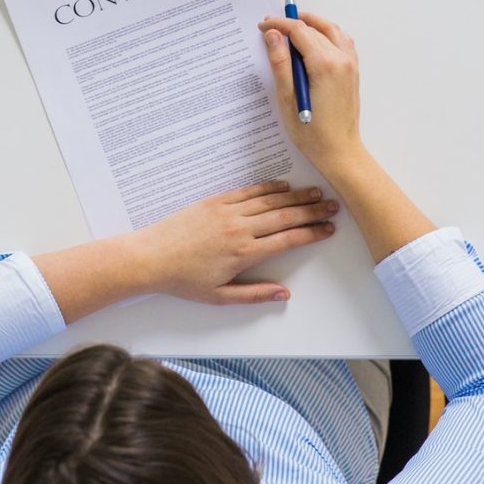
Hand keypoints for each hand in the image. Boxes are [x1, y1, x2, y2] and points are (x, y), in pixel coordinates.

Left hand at [130, 180, 338, 304]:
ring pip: (270, 200)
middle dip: (312, 212)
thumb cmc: (183, 280)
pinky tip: (282, 186)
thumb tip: (284, 294)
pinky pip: (248, 191)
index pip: (288, 239)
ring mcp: (228, 212)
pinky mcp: (215, 201)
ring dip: (296, 196)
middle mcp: (240, 228)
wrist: (151, 257)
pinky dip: (268, 187)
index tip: (329, 229)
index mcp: (245, 253)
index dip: (312, 233)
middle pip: (285, 216)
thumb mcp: (220, 296)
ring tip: (315, 194)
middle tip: (333, 207)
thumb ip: (254, 294)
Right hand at [258, 11, 363, 180]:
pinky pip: (342, 42)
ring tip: (292, 25)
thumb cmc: (312, 133)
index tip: (263, 26)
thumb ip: (280, 63)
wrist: (339, 151)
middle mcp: (341, 60)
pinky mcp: (352, 72)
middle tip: (271, 26)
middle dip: (292, 22)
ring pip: (331, 30)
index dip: (279, 25)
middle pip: (315, 28)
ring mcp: (350, 65)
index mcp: (324, 65)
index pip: (299, 31)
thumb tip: (273, 36)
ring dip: (312, 23)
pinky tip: (315, 39)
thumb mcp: (287, 99)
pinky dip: (328, 33)